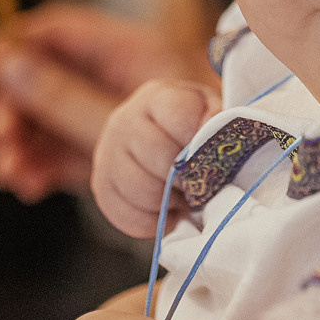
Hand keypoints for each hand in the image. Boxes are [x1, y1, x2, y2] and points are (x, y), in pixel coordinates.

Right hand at [0, 3, 209, 201]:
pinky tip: (28, 187)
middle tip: (1, 139)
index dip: (5, 48)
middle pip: (39, 80)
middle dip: (11, 110)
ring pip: (45, 122)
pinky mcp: (108, 154)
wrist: (243, 182)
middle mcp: (111, 80)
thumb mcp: (124, 118)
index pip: (50, 33)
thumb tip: (10, 68)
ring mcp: (108, 117)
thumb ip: (67, 97)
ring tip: (12, 174)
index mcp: (123, 51)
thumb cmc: (199, 140)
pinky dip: (40, 168)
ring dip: (20, 146)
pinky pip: (62, 154)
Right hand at [94, 80, 218, 237]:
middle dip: (186, 178)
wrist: (161, 133)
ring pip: (139, 189)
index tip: (212, 158)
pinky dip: (152, 221)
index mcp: (157, 97)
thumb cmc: (194, 125)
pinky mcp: (101, 184)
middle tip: (201, 185)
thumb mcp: (212, 112)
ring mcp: (107, 153)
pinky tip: (168, 212)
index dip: (200, 143)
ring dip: (170, 202)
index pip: (178, 116)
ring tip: (186, 199)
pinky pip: (124, 214)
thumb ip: (218, 120)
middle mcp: (125, 120)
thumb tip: (212, 133)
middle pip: (158, 156)